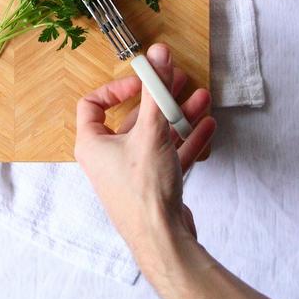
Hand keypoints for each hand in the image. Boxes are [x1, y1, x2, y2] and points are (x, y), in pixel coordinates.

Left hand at [74, 43, 215, 270]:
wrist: (163, 242)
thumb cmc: (144, 190)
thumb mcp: (151, 132)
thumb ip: (156, 91)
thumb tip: (157, 56)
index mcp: (93, 144)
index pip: (92, 105)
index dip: (115, 88)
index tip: (139, 82)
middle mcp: (108, 158)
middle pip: (133, 118)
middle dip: (159, 99)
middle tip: (178, 81)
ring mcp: (131, 173)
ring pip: (155, 136)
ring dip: (178, 117)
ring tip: (201, 99)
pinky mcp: (153, 186)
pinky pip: (168, 156)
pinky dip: (186, 140)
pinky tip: (206, 126)